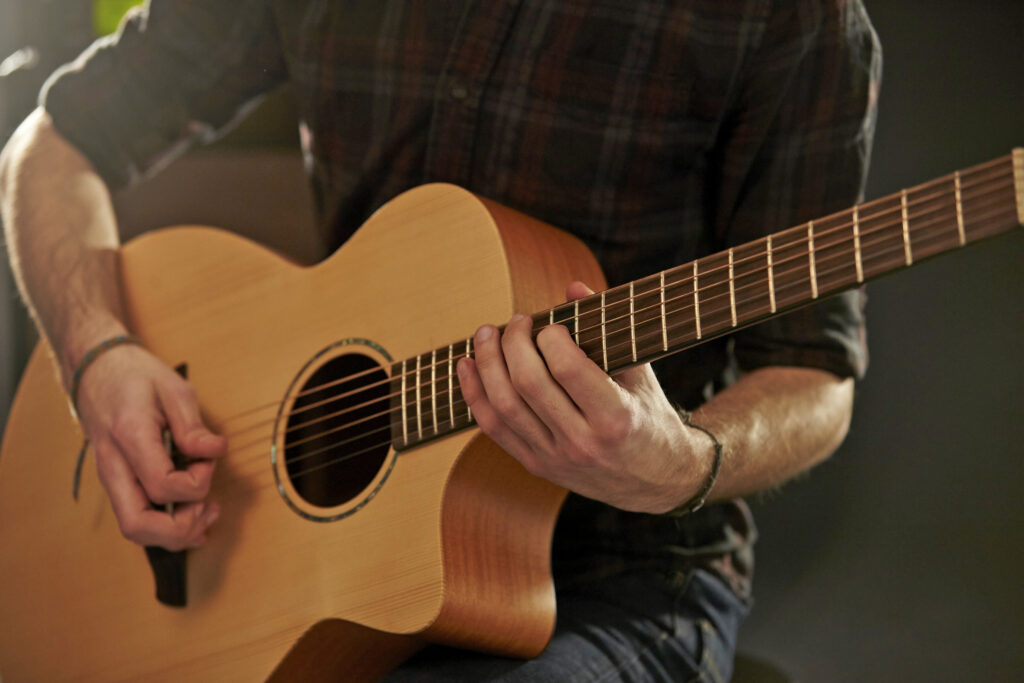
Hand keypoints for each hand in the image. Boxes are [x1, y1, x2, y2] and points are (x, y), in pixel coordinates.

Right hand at [74, 343, 226, 549]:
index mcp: (129, 437)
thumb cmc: (136, 377)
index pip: (161, 485)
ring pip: (135, 530)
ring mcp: (113, 479)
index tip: (209, 460)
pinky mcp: (119, 484)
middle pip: (137, 525)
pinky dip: (167, 528)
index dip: (196, 483)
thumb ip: (193, 425)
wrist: (97, 372)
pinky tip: (194, 516)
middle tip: (209, 506)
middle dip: (181, 528)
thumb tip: (214, 452)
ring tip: (207, 512)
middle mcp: (114, 466)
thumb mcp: (173, 388)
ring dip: (175, 532)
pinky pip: (138, 518)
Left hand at [456, 282, 714, 512]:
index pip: (567, 368)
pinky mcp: (536, 466)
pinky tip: (468, 365)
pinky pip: (493, 428)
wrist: (654, 480)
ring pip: (504, 406)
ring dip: (487, 363)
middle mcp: (583, 442)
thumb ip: (608, 328)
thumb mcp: (639, 372)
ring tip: (486, 334)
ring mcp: (555, 458)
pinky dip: (474, 393)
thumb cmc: (648, 415)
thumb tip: (573, 287)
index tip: (550, 323)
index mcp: (616, 418)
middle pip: (528, 384)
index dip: (550, 336)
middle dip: (514, 342)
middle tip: (517, 321)